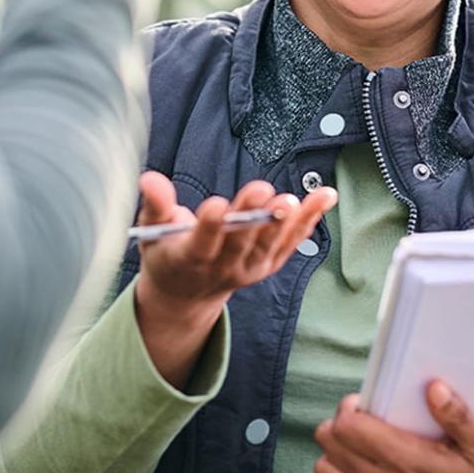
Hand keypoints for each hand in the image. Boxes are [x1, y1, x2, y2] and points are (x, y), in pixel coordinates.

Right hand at [133, 172, 336, 387]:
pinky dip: (309, 220)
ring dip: (284, 222)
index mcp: (188, 260)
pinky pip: (292, 242)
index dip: (209, 226)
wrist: (186, 294)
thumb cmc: (167, 253)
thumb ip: (155, 204)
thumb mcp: (152, 231)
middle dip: (251, 216)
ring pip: (269, 245)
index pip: (201, 244)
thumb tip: (148, 178)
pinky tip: (325, 197)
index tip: (216, 205)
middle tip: (263, 191)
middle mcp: (222, 269)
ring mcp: (249, 269)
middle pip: (239, 242)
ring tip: (294, 200)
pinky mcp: (269, 265)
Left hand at [314, 383, 473, 472]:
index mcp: (407, 461)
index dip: (350, 408)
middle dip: (341, 422)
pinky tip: (363, 468)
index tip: (368, 403)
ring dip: (337, 450)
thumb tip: (434, 387)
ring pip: (325, 467)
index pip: (347, 428)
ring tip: (362, 443)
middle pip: (329, 442)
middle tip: (366, 419)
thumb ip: (460, 417)